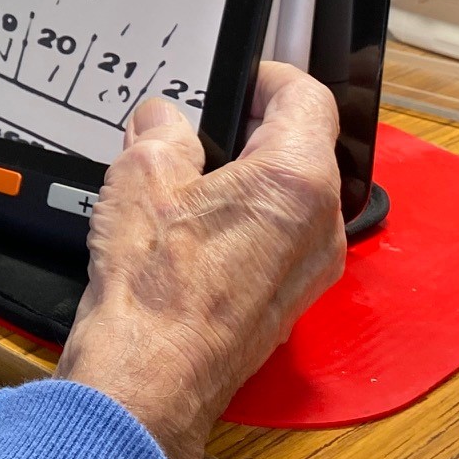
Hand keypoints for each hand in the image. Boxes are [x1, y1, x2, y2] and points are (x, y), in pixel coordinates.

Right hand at [54, 63, 345, 458]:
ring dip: (248, 182)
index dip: (266, 78)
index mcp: (296, 181)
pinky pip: (279, 243)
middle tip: (197, 130)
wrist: (148, 381)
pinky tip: (189, 235)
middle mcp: (319, 226)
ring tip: (185, 185)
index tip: (236, 80)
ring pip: (292, 199)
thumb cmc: (152, 294)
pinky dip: (244, 227)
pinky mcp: (287, 303)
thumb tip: (163, 122)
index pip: (307, 97)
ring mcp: (308, 270)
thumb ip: (160, 133)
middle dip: (251, 132)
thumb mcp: (140, 178)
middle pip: (304, 149)